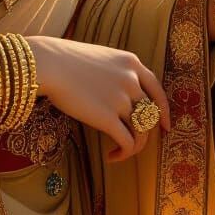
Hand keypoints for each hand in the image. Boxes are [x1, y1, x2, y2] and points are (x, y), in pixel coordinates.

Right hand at [28, 36, 169, 163]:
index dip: (164, 110)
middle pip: (150, 114)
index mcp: (131, 62)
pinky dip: (123, 154)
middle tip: (136, 142)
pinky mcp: (108, 118)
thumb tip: (123, 95)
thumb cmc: (66, 60)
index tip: (165, 126)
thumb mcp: (101, 57)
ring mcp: (121, 99)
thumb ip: (117, 72)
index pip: (158, 90)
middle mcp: (131, 80)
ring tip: (121, 152)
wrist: (49, 64)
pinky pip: (127, 143)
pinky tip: (111, 157)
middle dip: (146, 133)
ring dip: (134, 147)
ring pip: (141, 131)